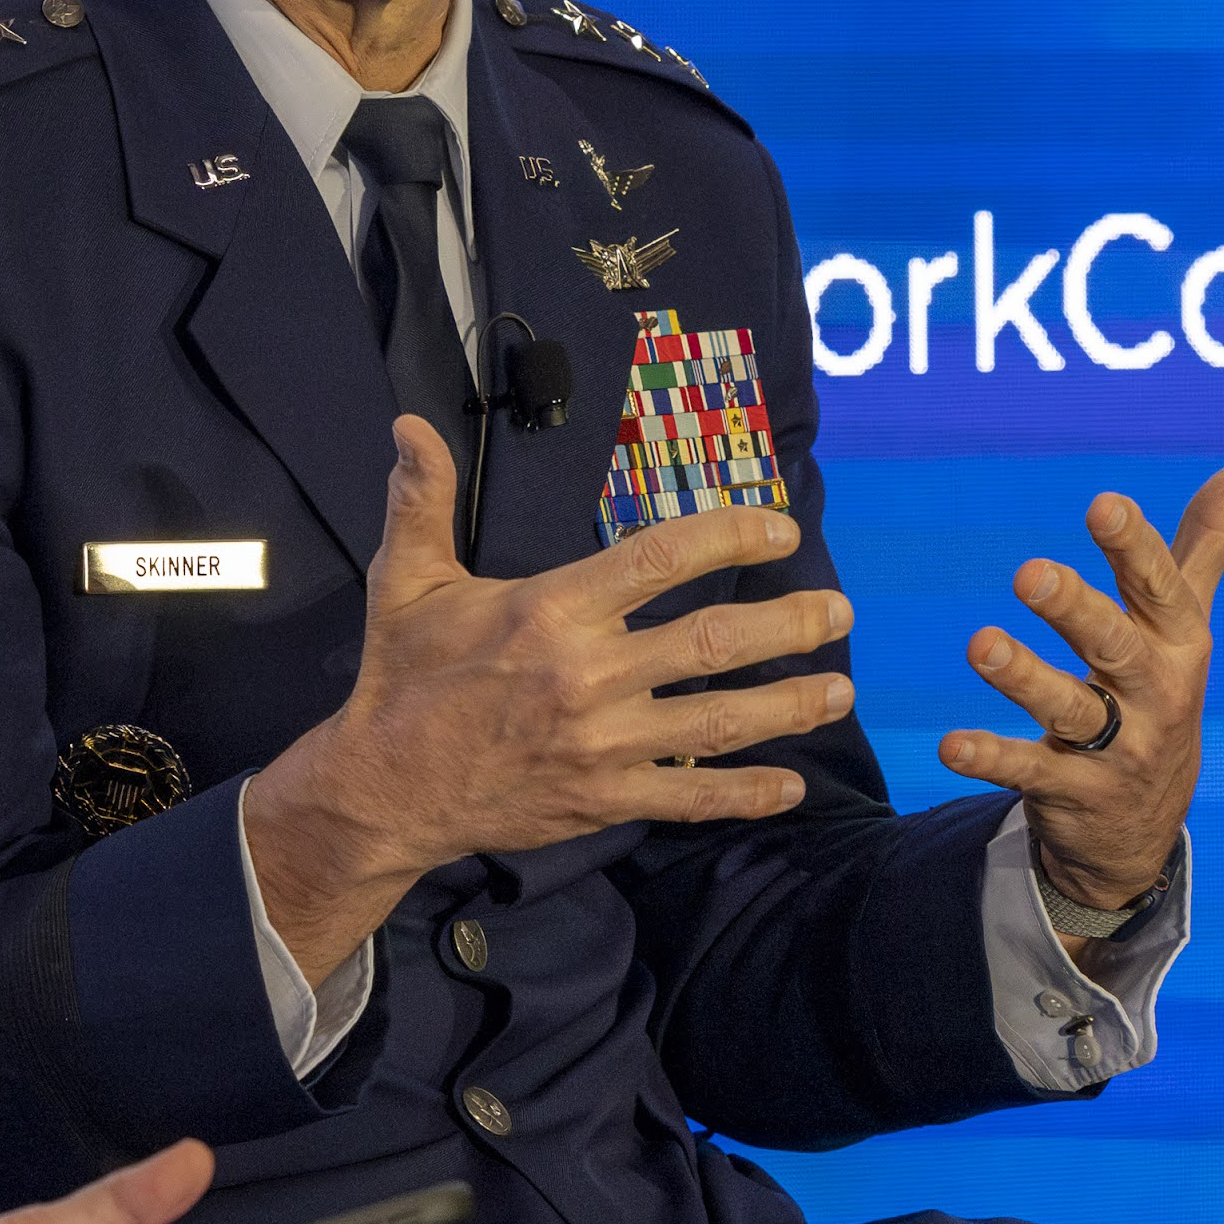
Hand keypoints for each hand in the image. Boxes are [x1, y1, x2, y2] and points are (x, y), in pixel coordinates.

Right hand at [245, 417, 854, 979]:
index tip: (781, 532)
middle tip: (839, 612)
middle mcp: (587, 676)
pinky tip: (791, 788)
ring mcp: (602, 745)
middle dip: (788, 626)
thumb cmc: (402, 677)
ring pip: (716, 723)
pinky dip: (744, 794)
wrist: (383, 790)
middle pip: (711, 643)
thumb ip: (421, 501)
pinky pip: (688, 799)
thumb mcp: (406, 582)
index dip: (731, 538)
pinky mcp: (603, 799)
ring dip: (788, 707)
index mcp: (550, 611)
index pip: (661, 559)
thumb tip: (409, 424)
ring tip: (840, 689)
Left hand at [936, 458, 1223, 914]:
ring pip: (1070, 708)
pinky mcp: (1071, 791)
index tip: (1103, 505)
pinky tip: (950, 745)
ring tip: (980, 643)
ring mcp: (1117, 748)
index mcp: (1179, 642)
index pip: (1159, 587)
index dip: (1133, 547)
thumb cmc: (1159, 694)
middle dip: (1075, 609)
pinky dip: (991, 758)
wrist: (1144, 827)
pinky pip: (1030, 772)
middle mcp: (1154, 693)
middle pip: (1115, 645)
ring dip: (1023, 677)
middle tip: (1029, 573)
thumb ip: (1207, 544)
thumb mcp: (1186, 624)